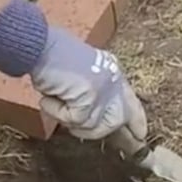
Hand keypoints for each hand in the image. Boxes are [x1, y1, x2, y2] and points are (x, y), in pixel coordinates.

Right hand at [31, 24, 147, 141]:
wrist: (39, 46)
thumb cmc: (50, 57)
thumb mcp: (79, 74)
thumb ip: (91, 93)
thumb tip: (91, 121)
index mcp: (113, 71)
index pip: (131, 102)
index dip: (136, 121)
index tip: (141, 136)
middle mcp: (113, 80)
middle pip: (117, 120)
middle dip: (98, 130)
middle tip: (78, 124)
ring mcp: (104, 89)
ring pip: (94, 126)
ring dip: (70, 120)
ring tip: (56, 101)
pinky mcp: (90, 97)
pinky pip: (74, 120)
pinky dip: (57, 112)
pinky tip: (49, 97)